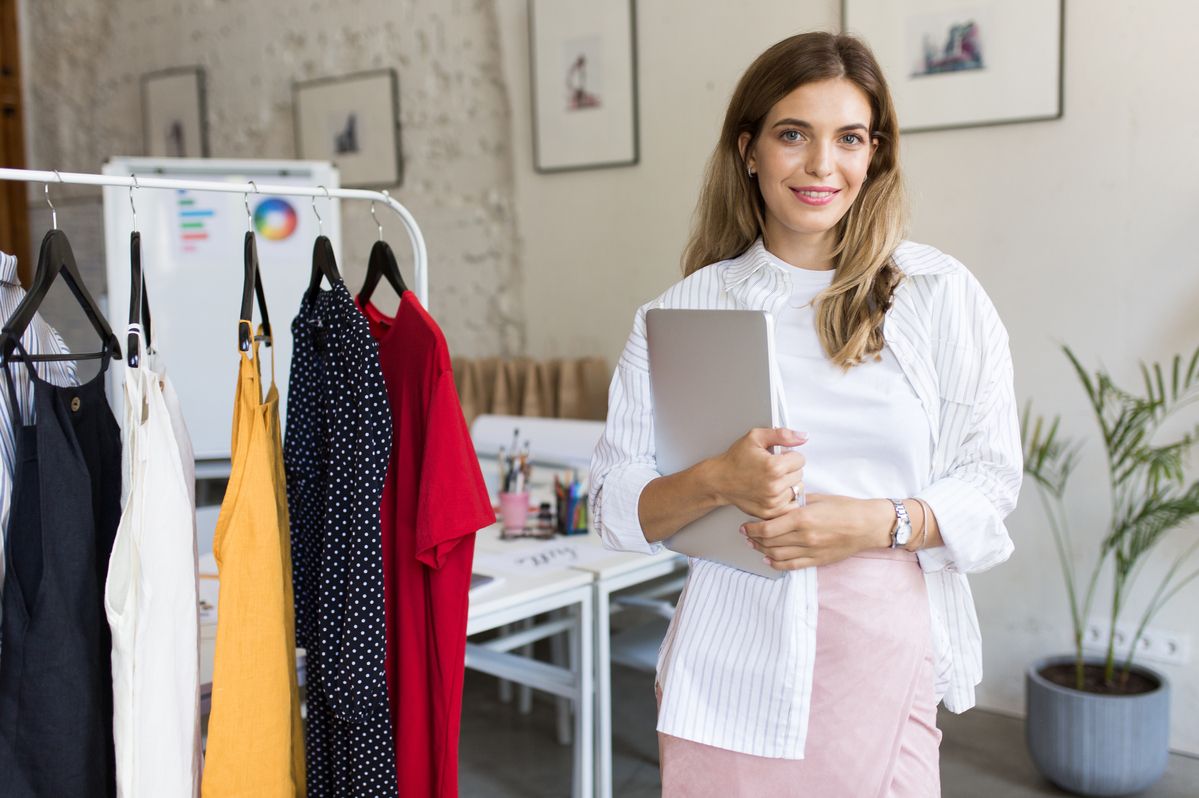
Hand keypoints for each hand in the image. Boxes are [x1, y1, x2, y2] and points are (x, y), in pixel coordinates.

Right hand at [709, 427, 806, 519]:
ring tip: (772, 479)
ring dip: (788, 484)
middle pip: (800, 474)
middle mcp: (774, 486)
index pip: (800, 459)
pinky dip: (786, 498)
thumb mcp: (756, 437)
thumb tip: (803, 436)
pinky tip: (774, 490)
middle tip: (773, 468)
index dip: (789, 455)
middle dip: (789, 469)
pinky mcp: (770, 512)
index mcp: (774, 467)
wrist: (719, 480)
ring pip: (797, 489)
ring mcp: (772, 502)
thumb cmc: (735, 460)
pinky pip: (791, 504)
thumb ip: (782, 435)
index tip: (778, 457)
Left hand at [741, 494, 892, 570]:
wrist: (868, 525)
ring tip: (755, 546)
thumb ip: (796, 504)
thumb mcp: (817, 499)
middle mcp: (804, 537)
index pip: (768, 528)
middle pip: (769, 542)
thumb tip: (779, 504)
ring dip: (762, 551)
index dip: (752, 528)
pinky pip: (791, 566)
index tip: (745, 526)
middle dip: (754, 539)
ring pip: (777, 555)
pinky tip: (769, 560)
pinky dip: (776, 564)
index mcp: (802, 518)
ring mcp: (810, 551)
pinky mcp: (817, 561)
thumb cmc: (845, 508)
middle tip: (746, 535)